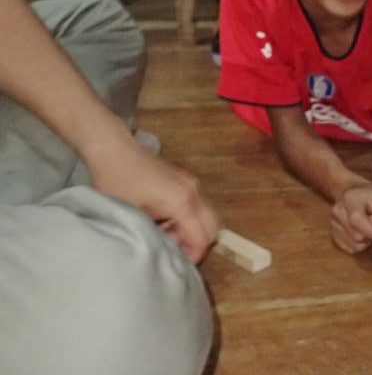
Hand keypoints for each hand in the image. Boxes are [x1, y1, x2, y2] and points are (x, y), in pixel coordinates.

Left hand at [87, 137, 218, 263]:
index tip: (177, 266)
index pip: (202, 238)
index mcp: (182, 202)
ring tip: (166, 235)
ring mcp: (193, 184)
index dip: (194, 256)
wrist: (115, 149)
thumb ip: (153, 236)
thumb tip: (164, 252)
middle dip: (198, 244)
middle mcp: (194, 192)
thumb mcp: (131, 215)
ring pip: (208, 216)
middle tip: (174, 251)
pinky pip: (199, 206)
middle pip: (213, 227)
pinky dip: (190, 219)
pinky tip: (165, 220)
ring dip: (193, 231)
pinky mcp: (188, 180)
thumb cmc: (117, 182)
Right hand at [330, 182, 371, 253]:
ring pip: (355, 245)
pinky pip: (351, 249)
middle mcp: (338, 211)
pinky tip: (362, 232)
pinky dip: (361, 245)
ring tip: (369, 227)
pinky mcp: (334, 235)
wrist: (358, 194)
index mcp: (350, 198)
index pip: (355, 219)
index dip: (371, 230)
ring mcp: (333, 224)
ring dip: (367, 240)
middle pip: (357, 236)